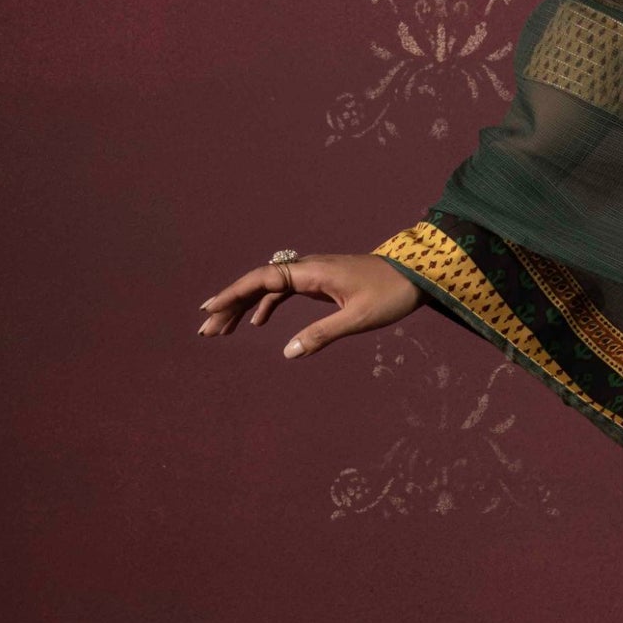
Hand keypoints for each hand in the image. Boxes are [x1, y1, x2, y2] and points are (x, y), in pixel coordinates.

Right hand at [198, 251, 421, 359]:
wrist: (416, 276)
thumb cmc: (390, 294)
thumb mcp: (357, 319)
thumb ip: (322, 335)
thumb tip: (288, 353)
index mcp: (312, 273)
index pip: (262, 280)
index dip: (233, 294)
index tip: (210, 309)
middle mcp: (308, 269)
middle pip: (258, 284)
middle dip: (231, 305)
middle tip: (206, 329)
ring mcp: (313, 275)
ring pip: (269, 288)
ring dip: (245, 307)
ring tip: (223, 330)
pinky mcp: (321, 283)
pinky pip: (285, 292)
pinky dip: (268, 306)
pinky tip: (260, 323)